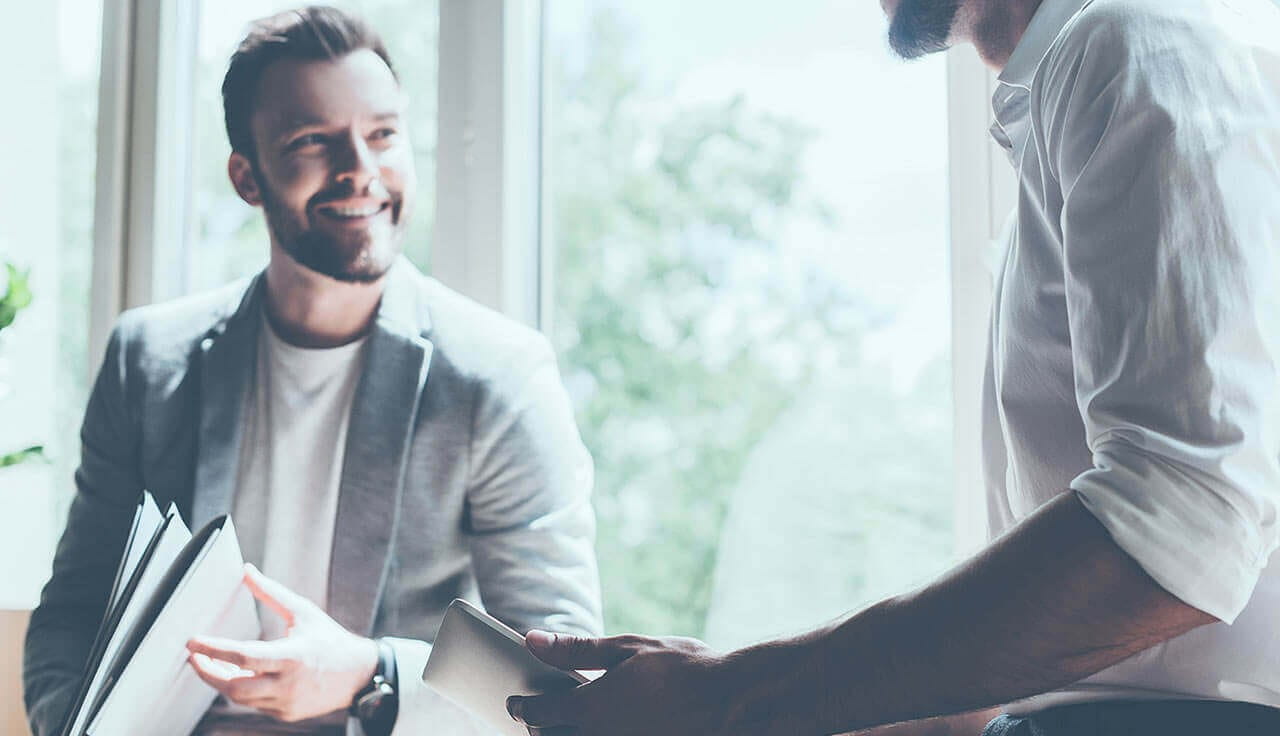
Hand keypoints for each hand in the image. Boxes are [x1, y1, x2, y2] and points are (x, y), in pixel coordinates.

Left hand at [185, 563, 378, 722]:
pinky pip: (255, 705)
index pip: (243, 656)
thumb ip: (271, 593)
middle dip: (208, 672)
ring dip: (222, 681)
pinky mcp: (286, 714)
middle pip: (233, 687)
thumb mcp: (303, 612)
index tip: (193, 643)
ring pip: (240, 699)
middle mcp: (288, 684)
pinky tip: (241, 676)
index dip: (213, 650)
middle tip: (195, 658)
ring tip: (214, 665)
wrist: (359, 674)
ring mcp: (286, 703)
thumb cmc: (330, 640)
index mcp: (292, 656)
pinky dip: (244, 691)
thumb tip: (246, 571)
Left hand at [505, 631, 742, 735]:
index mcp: (591, 708)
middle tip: (537, 716)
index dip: (521, 706)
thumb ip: (576, 649)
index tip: (514, 701)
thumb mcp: (628, 648)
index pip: (538, 713)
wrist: (734, 703)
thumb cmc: (685, 669)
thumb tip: (531, 640)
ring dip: (565, 734)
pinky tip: (606, 725)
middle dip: (538, 729)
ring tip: (568, 722)